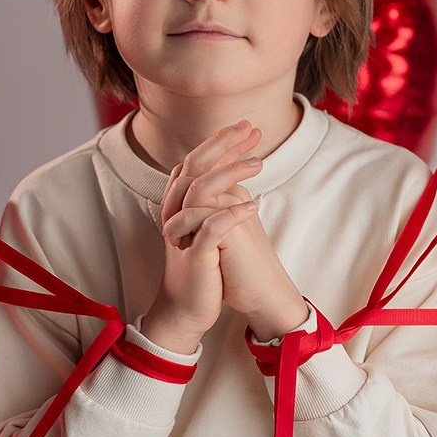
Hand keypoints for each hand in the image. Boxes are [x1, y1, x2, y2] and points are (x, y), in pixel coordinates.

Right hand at [161, 121, 307, 343]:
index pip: (196, 161)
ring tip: (260, 163)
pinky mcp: (194, 255)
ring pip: (201, 191)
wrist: (185, 309)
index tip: (249, 128)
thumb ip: (212, 203)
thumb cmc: (201, 269)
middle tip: (251, 127)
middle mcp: (176, 213)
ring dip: (231, 173)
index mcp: (179, 204)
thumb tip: (230, 178)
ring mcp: (183, 233)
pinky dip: (232, 214)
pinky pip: (211, 228)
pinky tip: (253, 204)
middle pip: (194, 166)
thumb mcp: (205, 229)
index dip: (220, 142)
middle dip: (223, 143)